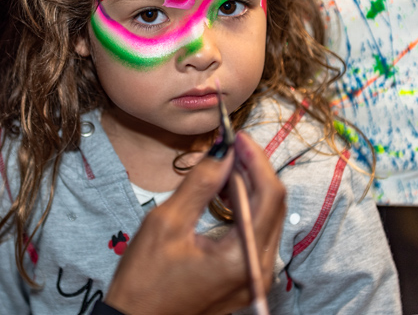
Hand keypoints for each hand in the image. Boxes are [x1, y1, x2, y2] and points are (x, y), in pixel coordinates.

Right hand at [104, 132, 285, 314]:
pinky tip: (223, 195)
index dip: (256, 159)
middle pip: (273, 205)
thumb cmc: (144, 282)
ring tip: (221, 167)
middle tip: (228, 147)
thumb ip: (200, 184)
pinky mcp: (245, 279)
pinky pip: (255, 234)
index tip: (238, 136)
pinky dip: (243, 209)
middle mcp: (258, 270)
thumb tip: (223, 152)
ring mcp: (254, 277)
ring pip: (266, 218)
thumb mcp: (166, 223)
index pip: (269, 195)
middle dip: (253, 170)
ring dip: (248, 188)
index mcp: (241, 257)